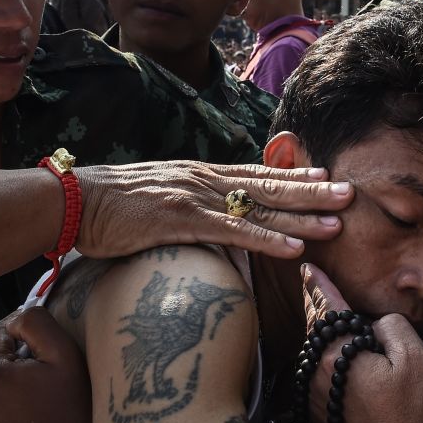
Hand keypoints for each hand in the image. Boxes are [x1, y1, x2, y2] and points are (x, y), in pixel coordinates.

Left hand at [0, 308, 94, 422]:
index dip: (23, 331)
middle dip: (15, 360)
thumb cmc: (75, 412)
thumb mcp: (65, 355)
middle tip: (48, 376)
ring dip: (9, 383)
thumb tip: (15, 319)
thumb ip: (36, 322)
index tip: (46, 345)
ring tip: (39, 399)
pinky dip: (5, 405)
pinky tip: (29, 418)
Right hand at [75, 162, 354, 259]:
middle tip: (351, 194)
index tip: (325, 176)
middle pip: (269, 186)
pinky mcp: (182, 222)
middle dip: (312, 193)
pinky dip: (266, 241)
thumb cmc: (110, 204)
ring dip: (301, 218)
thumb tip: (206, 212)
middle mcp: (204, 180)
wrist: (72, 200)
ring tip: (337, 224)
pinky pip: (234, 232)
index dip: (292, 175)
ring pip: (260, 208)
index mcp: (199, 174)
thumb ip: (186, 200)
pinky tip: (293, 250)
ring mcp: (195, 199)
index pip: (256, 172)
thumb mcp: (156, 195)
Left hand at [301, 263, 422, 422]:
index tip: (307, 267)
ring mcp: (313, 398)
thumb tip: (374, 323)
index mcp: (336, 354)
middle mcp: (315, 374)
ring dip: (317, 334)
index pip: (325, 308)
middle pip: (314, 330)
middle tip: (308, 282)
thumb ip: (390, 325)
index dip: (318, 284)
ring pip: (312, 355)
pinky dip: (320, 361)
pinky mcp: (318, 417)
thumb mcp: (414, 357)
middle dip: (313, 304)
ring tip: (320, 314)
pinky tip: (328, 356)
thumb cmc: (412, 410)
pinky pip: (314, 378)